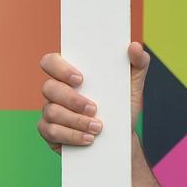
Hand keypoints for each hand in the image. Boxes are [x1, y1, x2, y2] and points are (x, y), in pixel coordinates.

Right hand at [36, 42, 150, 153]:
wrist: (120, 139)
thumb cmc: (121, 107)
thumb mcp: (133, 86)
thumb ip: (138, 64)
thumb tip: (135, 46)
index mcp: (70, 74)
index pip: (51, 62)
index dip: (60, 68)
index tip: (80, 79)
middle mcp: (56, 91)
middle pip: (49, 87)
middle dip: (72, 99)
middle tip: (94, 108)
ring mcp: (50, 111)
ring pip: (51, 111)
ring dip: (76, 120)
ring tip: (97, 127)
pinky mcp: (49, 132)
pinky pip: (52, 132)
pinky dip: (72, 136)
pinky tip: (88, 139)